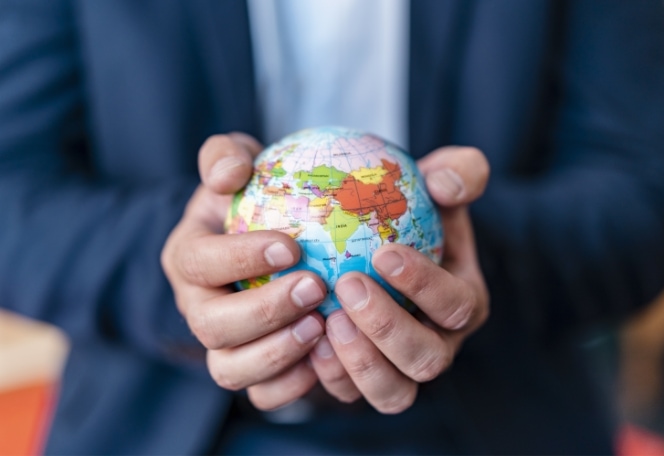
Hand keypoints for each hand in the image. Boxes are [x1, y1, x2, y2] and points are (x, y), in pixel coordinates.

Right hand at [161, 133, 327, 409]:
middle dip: (263, 310)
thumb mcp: (236, 163)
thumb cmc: (254, 198)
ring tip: (321, 326)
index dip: (239, 258)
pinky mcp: (251, 369)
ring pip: (230, 368)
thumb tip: (230, 173)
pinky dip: (290, 385)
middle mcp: (197, 306)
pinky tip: (325, 358)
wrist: (268, 241)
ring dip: (276, 353)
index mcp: (187, 257)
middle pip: (211, 325)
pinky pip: (260, 394)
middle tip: (315, 287)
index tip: (291, 246)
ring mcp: (221, 344)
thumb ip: (224, 155)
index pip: (198, 262)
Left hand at [309, 146, 489, 412]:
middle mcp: (436, 344)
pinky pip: (349, 395)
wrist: (370, 244)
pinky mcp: (361, 381)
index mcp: (460, 302)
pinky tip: (304, 338)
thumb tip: (447, 184)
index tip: (385, 253)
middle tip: (348, 285)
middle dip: (388, 328)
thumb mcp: (436, 181)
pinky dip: (328, 376)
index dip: (425, 285)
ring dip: (360, 363)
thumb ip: (456, 172)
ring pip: (392, 393)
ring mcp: (399, 370)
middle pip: (426, 360)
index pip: (456, 305)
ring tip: (325, 322)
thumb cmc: (407, 212)